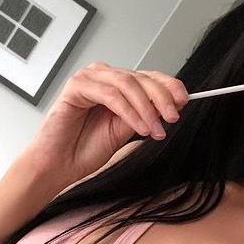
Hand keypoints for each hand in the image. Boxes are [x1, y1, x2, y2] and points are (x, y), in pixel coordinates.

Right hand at [25, 61, 189, 187]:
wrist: (59, 166)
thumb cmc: (85, 150)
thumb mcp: (124, 131)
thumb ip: (143, 115)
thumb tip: (171, 105)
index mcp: (115, 85)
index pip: (146, 77)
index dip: (167, 86)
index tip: (185, 100)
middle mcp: (102, 77)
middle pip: (140, 78)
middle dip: (161, 97)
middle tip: (174, 116)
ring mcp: (88, 79)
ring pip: (127, 84)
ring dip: (146, 108)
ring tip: (156, 130)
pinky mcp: (76, 87)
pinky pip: (111, 95)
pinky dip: (129, 112)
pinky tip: (140, 128)